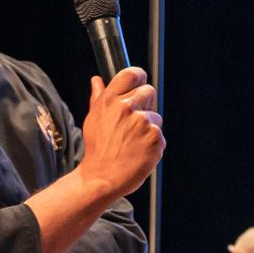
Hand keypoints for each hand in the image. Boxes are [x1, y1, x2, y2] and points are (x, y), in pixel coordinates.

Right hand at [78, 69, 163, 199]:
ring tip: (133, 143)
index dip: (139, 78)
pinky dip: (153, 144)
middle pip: (149, 92)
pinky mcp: (155, 138)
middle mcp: (127, 108)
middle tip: (134, 124)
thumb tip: (97, 80)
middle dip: (145, 105)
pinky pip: (160, 136)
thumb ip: (99, 97)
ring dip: (149, 128)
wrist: (102, 178)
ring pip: (156, 116)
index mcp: (110, 100)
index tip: (140, 85)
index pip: (132, 74)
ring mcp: (143, 123)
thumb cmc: (98, 149)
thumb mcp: (93, 120)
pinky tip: (139, 152)